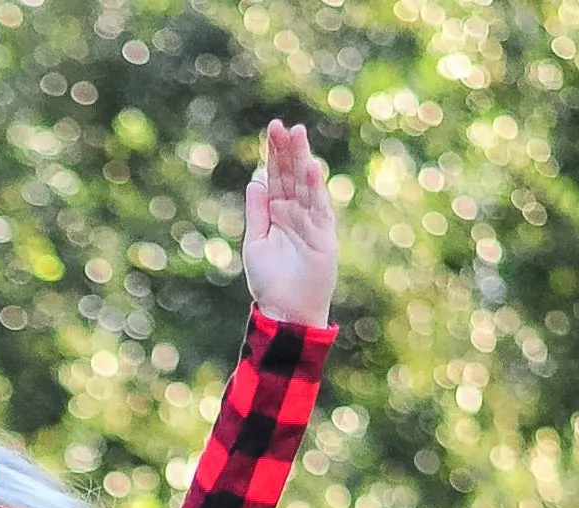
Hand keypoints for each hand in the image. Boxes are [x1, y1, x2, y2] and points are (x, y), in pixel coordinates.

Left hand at [242, 119, 338, 328]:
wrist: (285, 311)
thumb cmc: (269, 282)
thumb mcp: (256, 243)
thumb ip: (257, 212)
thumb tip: (255, 180)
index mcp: (278, 213)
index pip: (277, 177)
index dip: (275, 154)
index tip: (272, 129)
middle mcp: (295, 213)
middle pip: (291, 175)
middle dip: (287, 150)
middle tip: (281, 125)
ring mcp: (311, 222)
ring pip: (305, 185)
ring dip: (302, 160)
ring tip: (298, 134)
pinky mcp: (323, 235)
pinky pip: (319, 207)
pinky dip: (315, 188)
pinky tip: (311, 168)